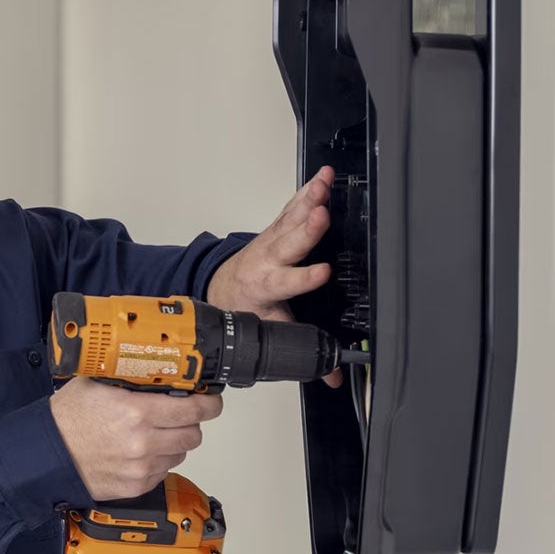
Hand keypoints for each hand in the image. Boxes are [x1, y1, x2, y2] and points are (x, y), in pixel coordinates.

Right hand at [50, 378, 220, 501]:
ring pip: (180, 454)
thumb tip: (153, 369)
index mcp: (136, 412)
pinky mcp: (136, 486)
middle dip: (191, 423)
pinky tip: (139, 451)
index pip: (193, 409)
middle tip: (181, 416)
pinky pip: (163, 471)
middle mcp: (143, 442)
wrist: (46, 454)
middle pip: (193, 434)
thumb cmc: (66, 420)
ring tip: (153, 434)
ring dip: (174, 442)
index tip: (211, 401)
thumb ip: (128, 377)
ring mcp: (141, 467)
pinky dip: (158, 461)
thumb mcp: (95, 383)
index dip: (209, 404)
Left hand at [207, 165, 342, 386]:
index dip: (305, 277)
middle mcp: (268, 260)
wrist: (224, 286)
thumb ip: (299, 347)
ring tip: (324, 185)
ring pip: (291, 220)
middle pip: (289, 243)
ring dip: (309, 201)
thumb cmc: (250, 305)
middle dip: (306, 230)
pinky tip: (323, 177)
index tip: (324, 272)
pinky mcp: (276, 227)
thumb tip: (331, 375)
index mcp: (267, 287)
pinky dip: (308, 191)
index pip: (288, 283)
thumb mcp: (272, 329)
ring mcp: (271, 241)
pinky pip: (293, 207)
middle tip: (321, 215)